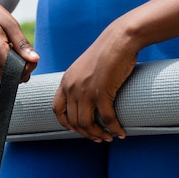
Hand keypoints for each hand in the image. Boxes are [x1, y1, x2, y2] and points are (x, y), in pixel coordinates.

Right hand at [0, 0, 38, 81]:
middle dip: (23, 66)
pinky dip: (7, 68)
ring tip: (10, 49)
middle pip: (16, 76)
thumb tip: (35, 59)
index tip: (29, 52)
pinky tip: (4, 54)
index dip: (30, 64)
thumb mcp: (11, 25)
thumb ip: (23, 45)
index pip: (20, 70)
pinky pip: (1, 75)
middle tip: (20, 49)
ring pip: (9, 78)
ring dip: (15, 67)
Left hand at [52, 21, 138, 141]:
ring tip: (108, 138)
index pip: (57, 109)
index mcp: (66, 81)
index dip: (65, 123)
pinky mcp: (102, 92)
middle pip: (74, 121)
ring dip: (99, 135)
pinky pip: (107, 119)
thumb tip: (85, 96)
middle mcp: (72, 88)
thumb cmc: (106, 52)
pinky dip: (114, 129)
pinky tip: (121, 133)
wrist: (119, 39)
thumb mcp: (84, 67)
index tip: (77, 130)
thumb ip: (80, 81)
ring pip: (88, 124)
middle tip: (98, 138)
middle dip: (86, 133)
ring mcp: (86, 91)